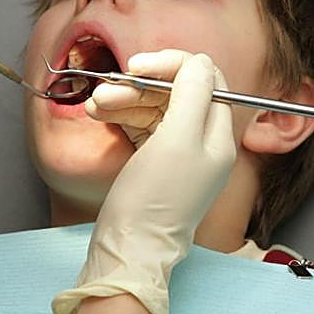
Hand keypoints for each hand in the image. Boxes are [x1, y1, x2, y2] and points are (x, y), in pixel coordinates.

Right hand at [52, 51, 235, 313]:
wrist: (127, 252)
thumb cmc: (154, 200)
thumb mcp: (178, 139)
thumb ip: (193, 94)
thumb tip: (201, 61)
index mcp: (218, 137)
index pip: (207, 80)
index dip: (174, 66)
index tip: (139, 66)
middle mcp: (203, 144)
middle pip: (177, 92)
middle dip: (141, 85)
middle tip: (110, 86)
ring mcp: (178, 154)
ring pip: (154, 107)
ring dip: (123, 99)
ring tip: (95, 104)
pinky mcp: (154, 164)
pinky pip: (140, 126)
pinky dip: (120, 115)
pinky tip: (97, 113)